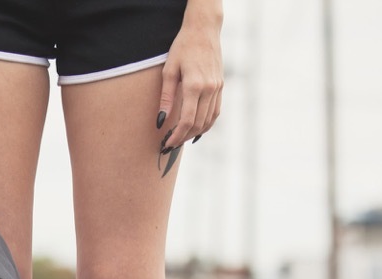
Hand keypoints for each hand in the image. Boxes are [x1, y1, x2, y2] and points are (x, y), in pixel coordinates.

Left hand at [157, 11, 223, 149]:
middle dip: (183, 138)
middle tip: (171, 145)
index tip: (167, 144)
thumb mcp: (169, 70)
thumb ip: (166, 97)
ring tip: (181, 139)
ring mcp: (217, 88)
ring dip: (195, 133)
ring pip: (208, 121)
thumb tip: (160, 121)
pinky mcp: (220, 86)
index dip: (176, 136)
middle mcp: (209, 89)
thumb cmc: (182, 48)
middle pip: (198, 124)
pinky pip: (215, 112)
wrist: (204, 30)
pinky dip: (206, 124)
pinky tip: (196, 130)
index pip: (186, 120)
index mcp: (195, 85)